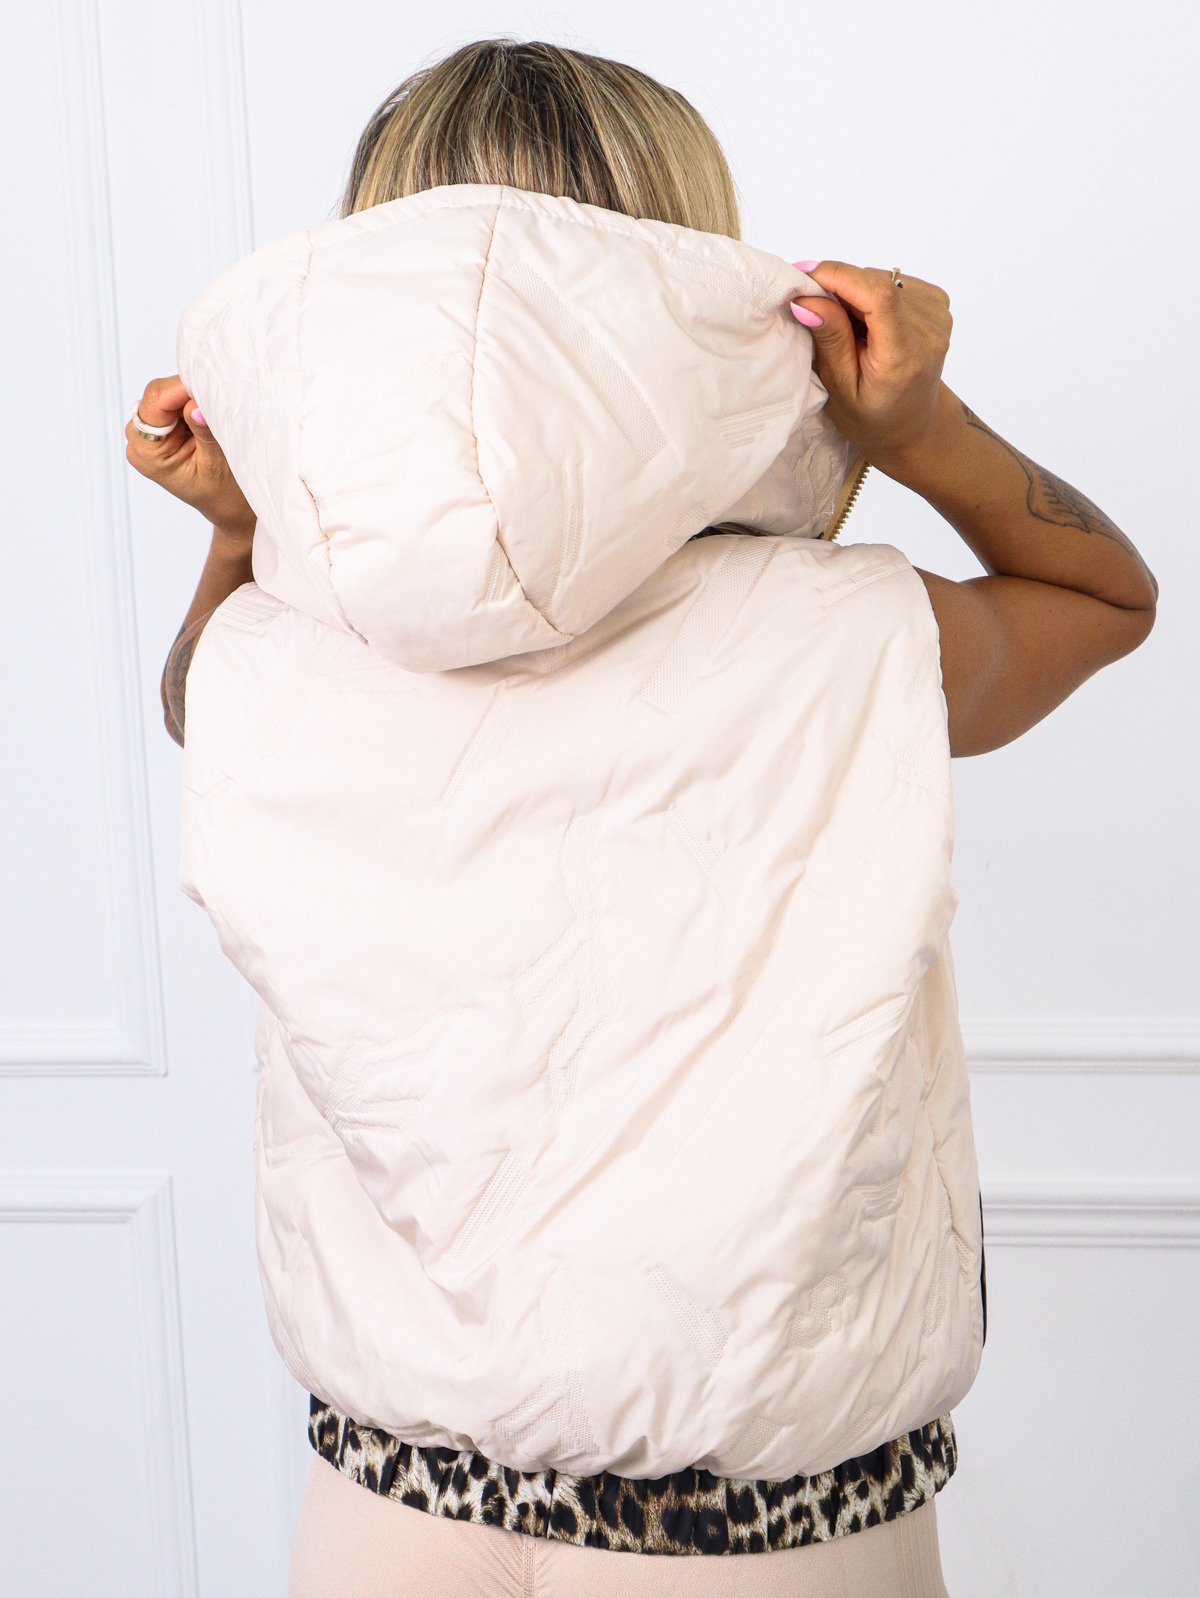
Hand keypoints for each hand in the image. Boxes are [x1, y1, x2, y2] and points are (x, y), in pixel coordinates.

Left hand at [125, 375, 255, 539]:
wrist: (231, 508)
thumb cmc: (226, 495)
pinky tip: (210, 419)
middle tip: (220, 407)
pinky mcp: (163, 426)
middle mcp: (141, 439)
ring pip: (170, 394)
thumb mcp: (218, 465)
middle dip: (190, 394)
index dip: (182, 387)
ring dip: (194, 399)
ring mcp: (151, 432)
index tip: (213, 385)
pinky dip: (195, 403)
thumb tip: (195, 405)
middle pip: (161, 393)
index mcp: (147, 452)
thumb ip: (205, 432)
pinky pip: (177, 400)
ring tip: (216, 420)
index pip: (156, 400)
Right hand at [792, 263, 952, 479]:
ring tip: (848, 329)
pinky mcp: (938, 304)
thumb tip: (806, 299)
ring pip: (882, 279)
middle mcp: (930, 331)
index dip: (838, 276)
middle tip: (817, 314)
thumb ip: (829, 340)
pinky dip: (872, 296)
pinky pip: (894, 282)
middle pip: (876, 284)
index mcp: (905, 357)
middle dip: (839, 289)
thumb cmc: (873, 418)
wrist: (914, 427)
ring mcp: (938, 315)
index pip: (878, 295)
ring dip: (855, 294)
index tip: (804, 279)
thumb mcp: (840, 390)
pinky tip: (869, 323)